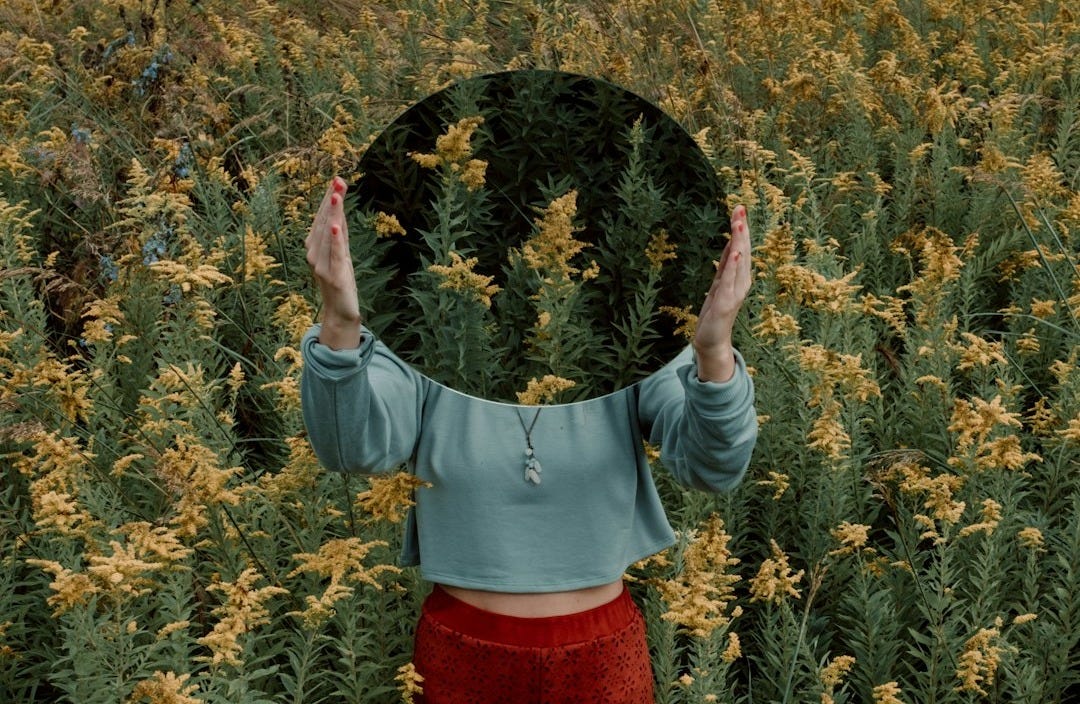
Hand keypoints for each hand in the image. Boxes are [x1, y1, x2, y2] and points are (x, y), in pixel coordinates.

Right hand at [305, 176, 361, 348]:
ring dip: (332, 215)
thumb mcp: (341, 252)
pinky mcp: (333, 276)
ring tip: (336, 196)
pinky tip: (337, 227)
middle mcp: (314, 253)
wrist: (340, 312)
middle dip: (332, 201)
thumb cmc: (340, 280)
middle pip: (324, 222)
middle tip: (338, 180)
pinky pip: (334, 255)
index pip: (323, 218)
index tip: (337, 179)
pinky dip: (335, 240)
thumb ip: (340, 231)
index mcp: (315, 246)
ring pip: (328, 234)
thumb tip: (340, 204)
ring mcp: (321, 265)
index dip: (329, 199)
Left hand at [693, 205, 751, 381]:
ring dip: (738, 243)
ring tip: (739, 225)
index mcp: (739, 277)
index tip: (739, 208)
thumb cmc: (716, 312)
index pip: (740, 248)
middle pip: (742, 251)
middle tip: (740, 208)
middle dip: (741, 230)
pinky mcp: (725, 304)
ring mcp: (734, 293)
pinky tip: (734, 254)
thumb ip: (726, 265)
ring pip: (738, 263)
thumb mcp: (719, 283)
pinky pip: (729, 282)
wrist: (711, 340)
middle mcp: (741, 283)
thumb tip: (731, 243)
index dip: (740, 228)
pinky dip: (732, 267)